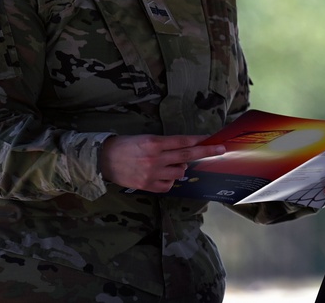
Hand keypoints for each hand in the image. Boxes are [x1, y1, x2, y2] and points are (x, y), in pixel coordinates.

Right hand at [99, 134, 225, 192]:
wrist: (103, 159)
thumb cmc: (126, 145)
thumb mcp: (145, 138)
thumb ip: (165, 145)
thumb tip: (186, 149)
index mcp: (154, 143)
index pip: (183, 141)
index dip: (199, 140)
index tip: (213, 139)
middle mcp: (155, 158)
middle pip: (186, 156)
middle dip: (206, 152)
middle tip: (221, 149)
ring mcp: (151, 174)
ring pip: (179, 172)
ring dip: (180, 168)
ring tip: (167, 164)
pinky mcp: (147, 186)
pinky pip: (169, 185)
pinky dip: (169, 180)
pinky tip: (161, 174)